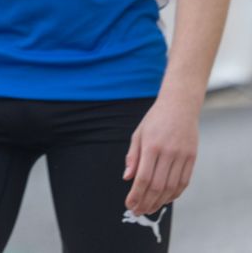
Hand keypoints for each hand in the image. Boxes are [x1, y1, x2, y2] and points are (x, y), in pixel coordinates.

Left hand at [123, 94, 199, 214]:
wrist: (180, 106)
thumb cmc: (155, 119)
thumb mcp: (138, 134)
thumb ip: (133, 157)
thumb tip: (127, 178)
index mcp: (151, 146)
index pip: (143, 178)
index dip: (136, 195)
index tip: (129, 204)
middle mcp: (168, 152)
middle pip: (157, 186)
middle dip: (146, 202)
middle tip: (138, 211)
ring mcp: (182, 156)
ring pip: (171, 187)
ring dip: (160, 201)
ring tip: (149, 208)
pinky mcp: (192, 158)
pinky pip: (184, 181)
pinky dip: (175, 194)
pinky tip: (166, 199)